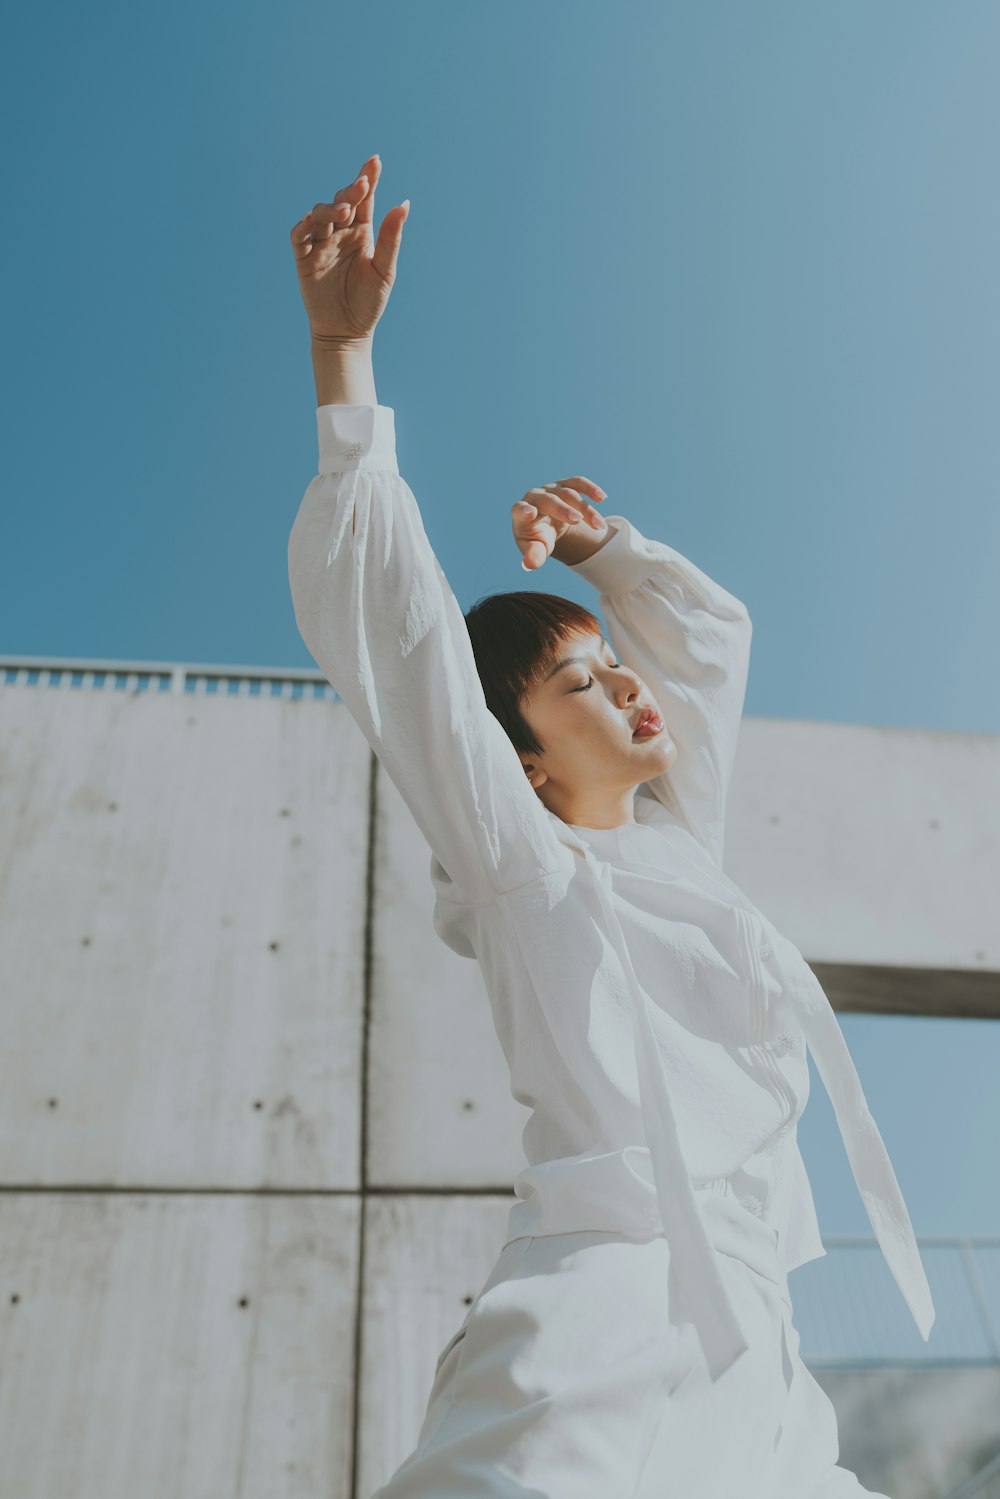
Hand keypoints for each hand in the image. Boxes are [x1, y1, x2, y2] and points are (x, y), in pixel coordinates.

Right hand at [289, 154, 408, 340]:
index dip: (368, 179)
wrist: (347, 332)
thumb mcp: (384, 271)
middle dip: (350, 191)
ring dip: (330, 208)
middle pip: (342, 202)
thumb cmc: (368, 303)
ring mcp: (321, 244)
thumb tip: (404, 205)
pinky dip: (303, 226)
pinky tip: (312, 221)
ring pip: (320, 214)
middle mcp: (340, 234)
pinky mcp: (304, 259)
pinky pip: (299, 236)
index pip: (364, 201)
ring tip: (345, 211)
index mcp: (362, 233)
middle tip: (362, 187)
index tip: (375, 162)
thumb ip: (391, 238)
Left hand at [511, 477, 609, 570]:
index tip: (530, 513)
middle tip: (577, 520)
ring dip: (586, 509)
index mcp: (521, 514)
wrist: (547, 525)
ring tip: (600, 527)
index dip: (523, 510)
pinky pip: (578, 483)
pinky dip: (590, 488)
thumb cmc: (538, 539)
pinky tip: (602, 497)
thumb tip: (530, 565)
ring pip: (569, 494)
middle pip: (550, 500)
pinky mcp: (565, 485)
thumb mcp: (535, 550)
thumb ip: (533, 556)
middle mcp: (535, 497)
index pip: (519, 509)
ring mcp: (551, 489)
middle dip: (563, 510)